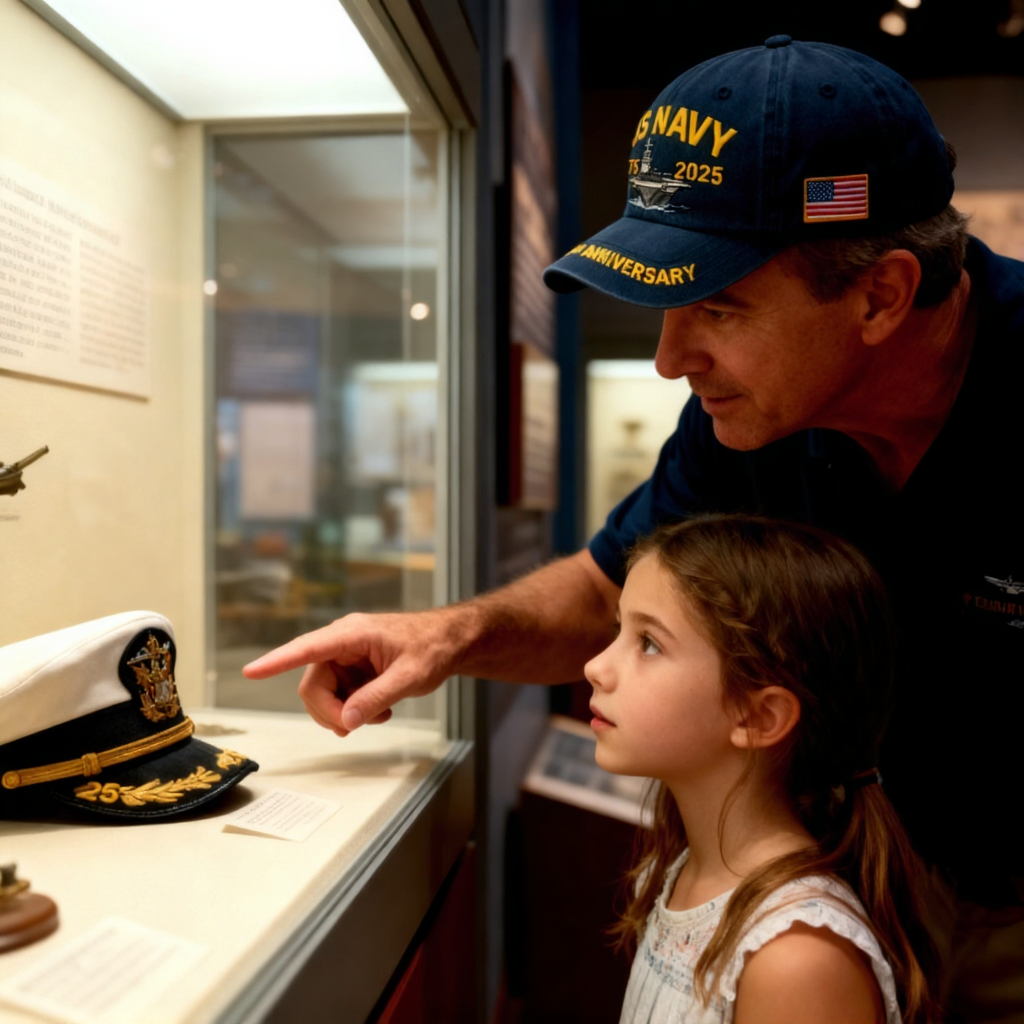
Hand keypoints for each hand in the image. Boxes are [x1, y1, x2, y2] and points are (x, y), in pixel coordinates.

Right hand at [242, 610, 459, 736]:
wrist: (450, 643)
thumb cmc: (432, 648)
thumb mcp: (410, 677)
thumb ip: (377, 697)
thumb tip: (347, 719)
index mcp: (352, 634)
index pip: (307, 648)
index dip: (277, 661)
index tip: (251, 671)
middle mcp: (342, 643)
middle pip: (313, 685)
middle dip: (330, 711)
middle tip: (356, 727)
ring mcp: (346, 657)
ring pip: (324, 695)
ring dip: (345, 713)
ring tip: (379, 715)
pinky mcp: (353, 669)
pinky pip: (339, 696)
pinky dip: (354, 710)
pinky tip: (380, 710)